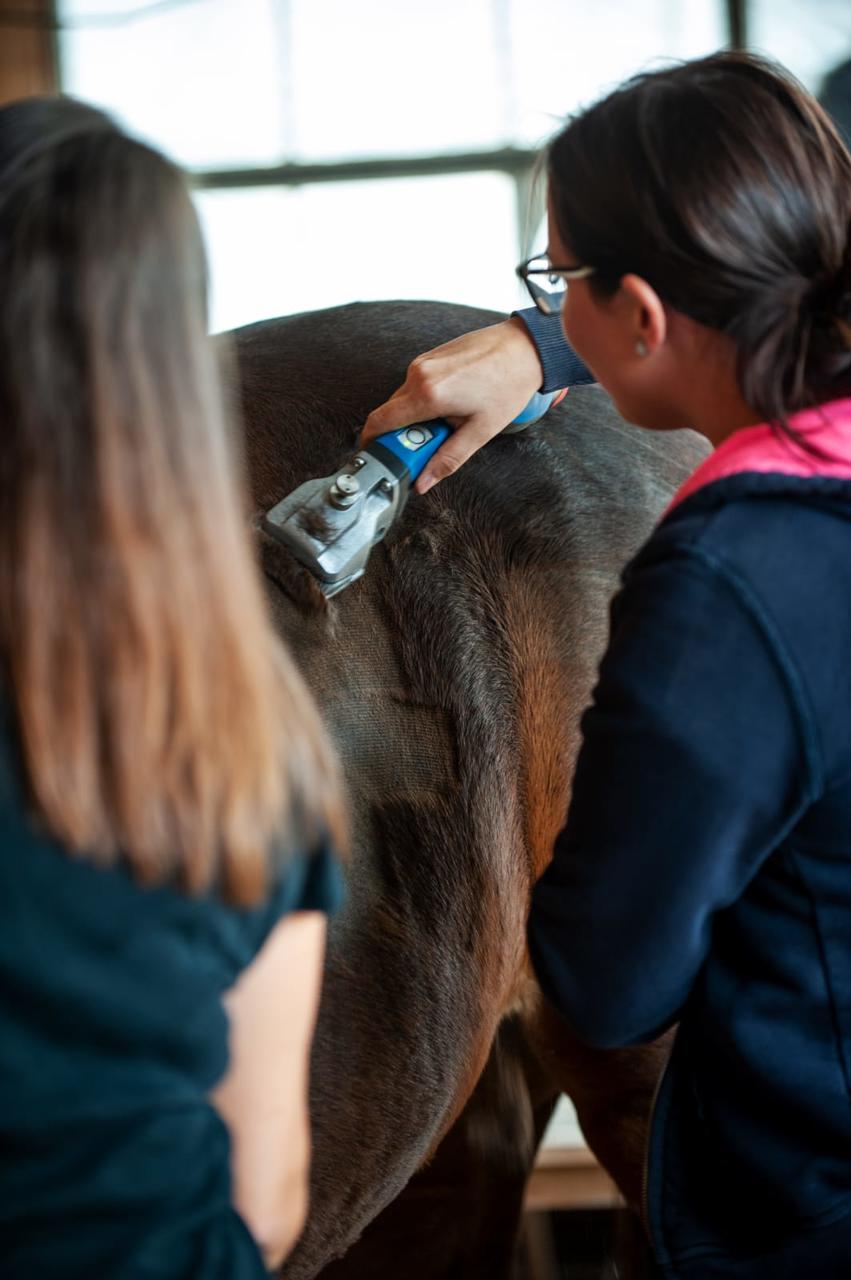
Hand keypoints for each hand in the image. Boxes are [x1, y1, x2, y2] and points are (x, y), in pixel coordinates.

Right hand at [360, 316, 543, 492]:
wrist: (525, 348)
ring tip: (447, 423)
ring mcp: (422, 361)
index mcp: (427, 395)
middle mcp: (418, 374)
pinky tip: (450, 405)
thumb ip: (446, 460)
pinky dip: (422, 401)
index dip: (371, 443)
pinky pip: (414, 385)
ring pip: (402, 399)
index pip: (379, 422)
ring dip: (414, 418)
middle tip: (426, 447)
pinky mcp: (429, 355)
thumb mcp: (480, 432)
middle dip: (401, 435)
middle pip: (390, 413)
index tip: (381, 458)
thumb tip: (423, 482)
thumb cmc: (508, 386)